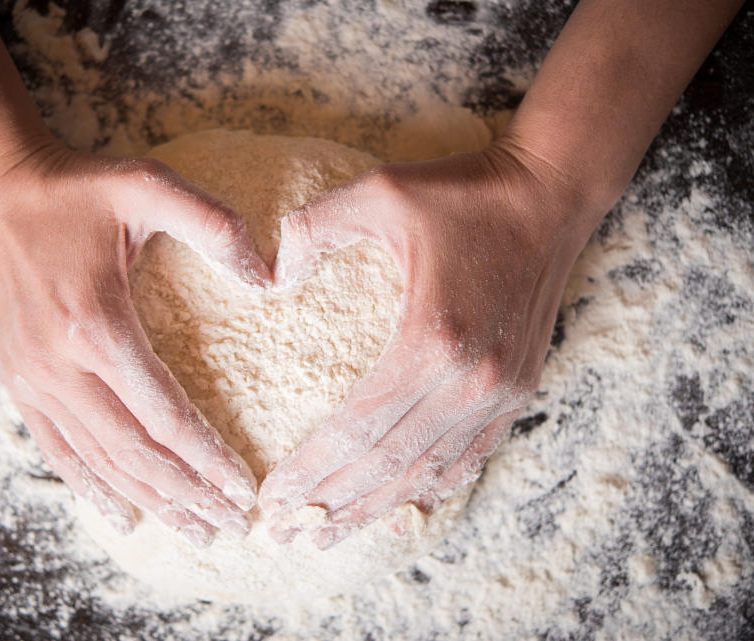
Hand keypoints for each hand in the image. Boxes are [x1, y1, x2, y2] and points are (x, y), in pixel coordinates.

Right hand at [0, 143, 269, 546]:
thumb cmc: (77, 189)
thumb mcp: (148, 185)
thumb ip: (213, 225)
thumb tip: (272, 277)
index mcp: (97, 325)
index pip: (165, 415)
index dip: (208, 459)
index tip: (244, 491)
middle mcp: (59, 365)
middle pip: (135, 453)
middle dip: (188, 495)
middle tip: (232, 529)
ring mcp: (32, 379)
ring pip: (99, 461)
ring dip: (150, 502)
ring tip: (194, 533)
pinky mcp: (17, 380)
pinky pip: (57, 450)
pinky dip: (91, 488)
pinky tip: (122, 517)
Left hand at [258, 140, 595, 548]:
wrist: (549, 194)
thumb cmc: (463, 192)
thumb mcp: (378, 191)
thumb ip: (312, 228)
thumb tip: (269, 280)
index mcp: (431, 338)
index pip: (358, 428)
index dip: (310, 469)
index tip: (271, 496)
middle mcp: (471, 380)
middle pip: (388, 464)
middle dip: (330, 503)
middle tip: (284, 534)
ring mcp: (501, 392)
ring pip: (427, 472)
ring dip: (373, 508)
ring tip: (326, 535)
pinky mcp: (517, 391)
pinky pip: (467, 457)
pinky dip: (427, 488)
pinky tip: (394, 508)